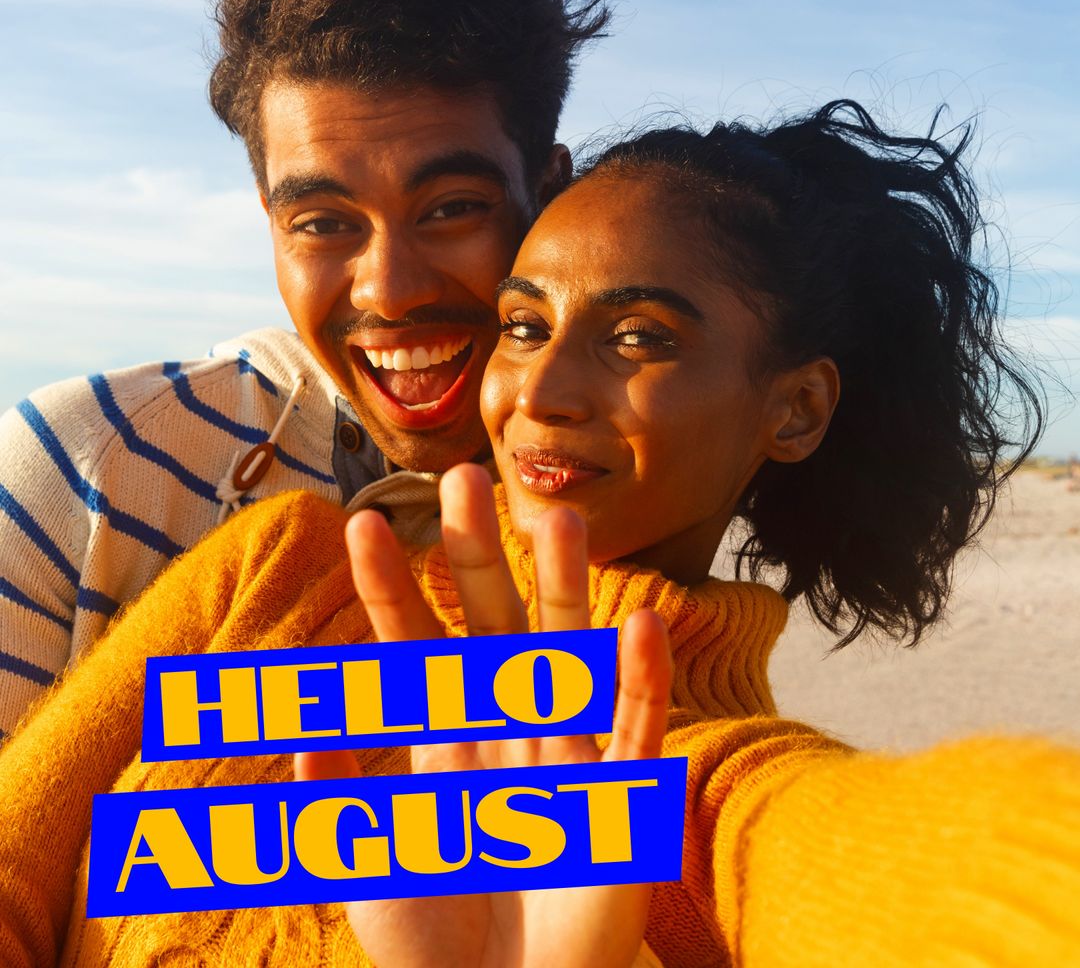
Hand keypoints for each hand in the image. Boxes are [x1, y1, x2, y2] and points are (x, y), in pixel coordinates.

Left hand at [295, 463, 672, 967]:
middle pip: (490, 619)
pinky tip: (640, 628)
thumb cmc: (432, 932)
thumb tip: (286, 722)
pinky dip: (640, 680)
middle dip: (477, 552)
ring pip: (568, 650)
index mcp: (444, 730)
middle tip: (463, 479)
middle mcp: (503, 720)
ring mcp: (564, 747)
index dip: (387, 587)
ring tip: (558, 521)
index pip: (411, 644)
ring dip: (565, 587)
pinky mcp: (621, 792)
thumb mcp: (369, 856)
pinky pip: (636, 728)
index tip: (361, 524)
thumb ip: (337, 789)